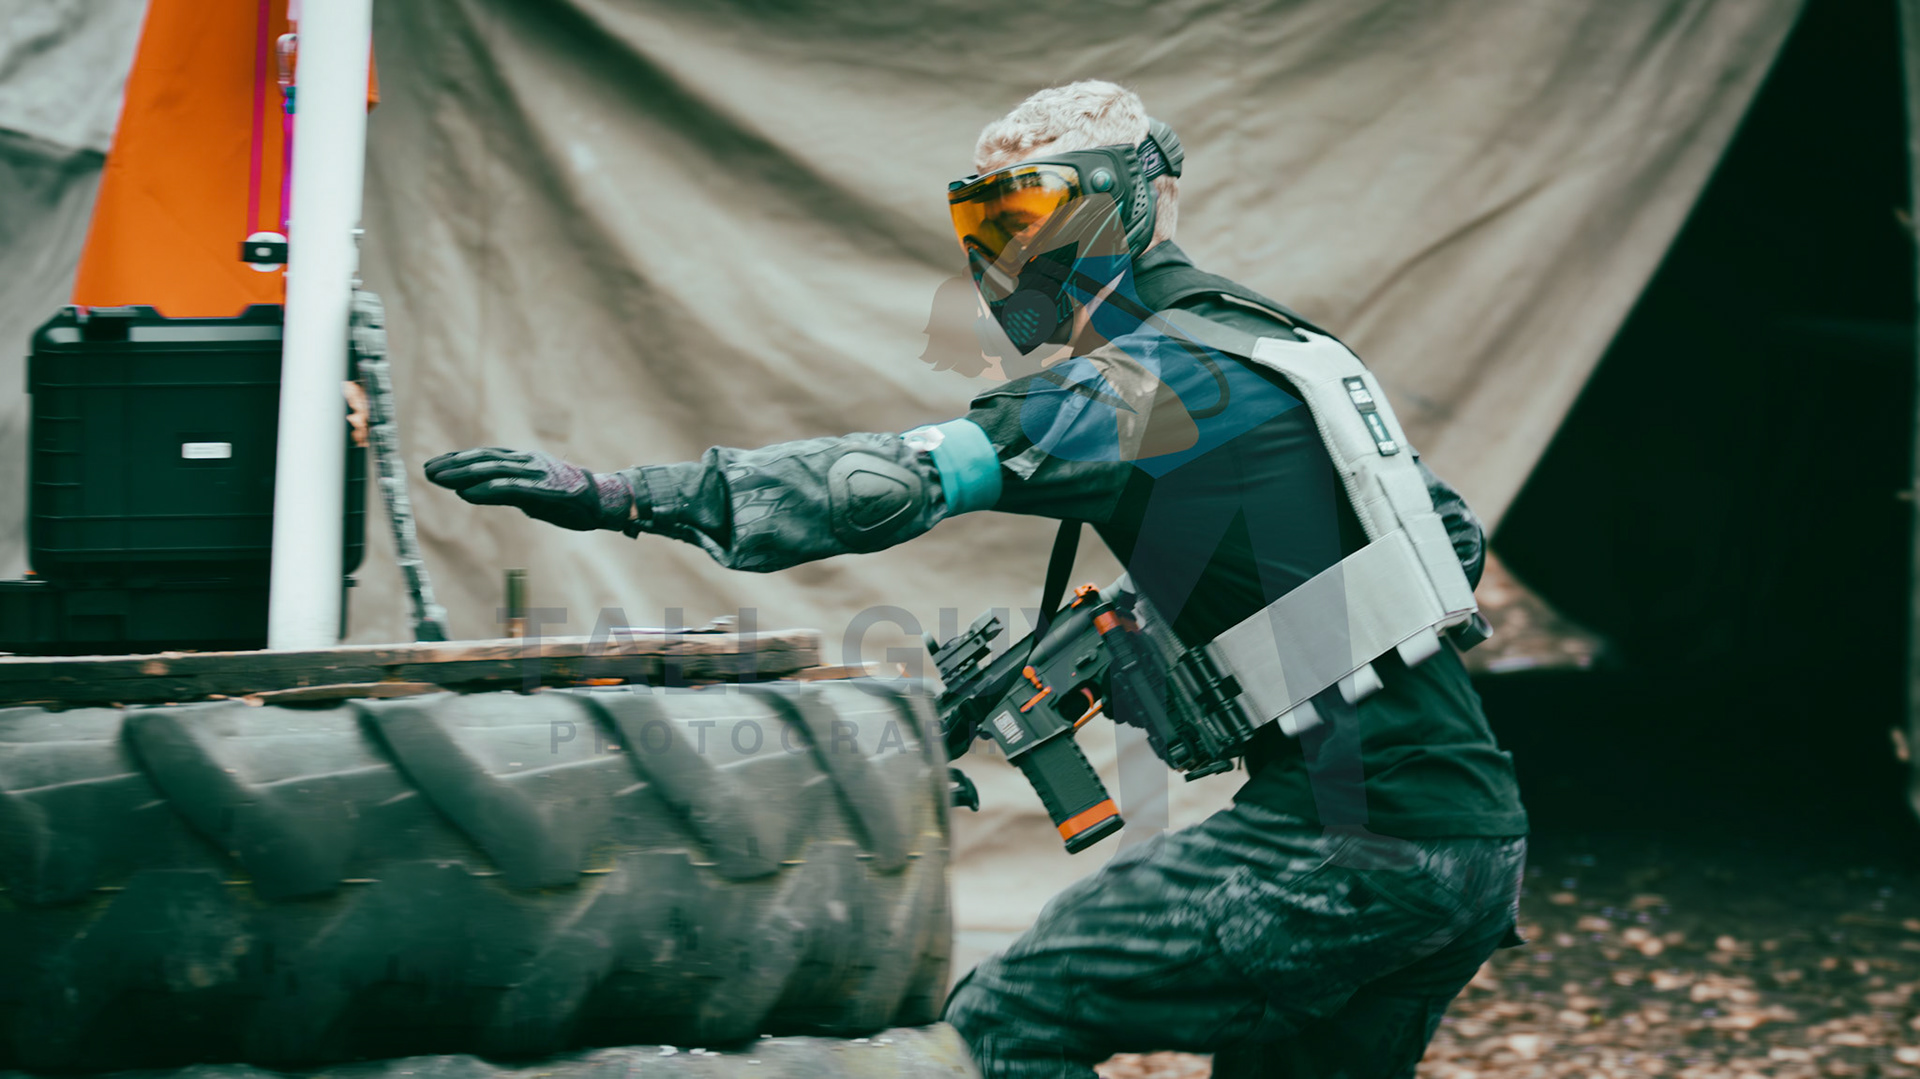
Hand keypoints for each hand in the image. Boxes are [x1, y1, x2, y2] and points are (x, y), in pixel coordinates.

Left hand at [424, 447, 637, 532]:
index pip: (486, 455)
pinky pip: (509, 489)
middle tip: (426, 470)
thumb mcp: (533, 494)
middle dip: (453, 464)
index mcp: (526, 461)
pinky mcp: (542, 490)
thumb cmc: (571, 500)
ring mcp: (535, 474)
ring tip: (438, 478)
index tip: (436, 462)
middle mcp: (527, 462)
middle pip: (483, 460)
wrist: (604, 501)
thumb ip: (507, 491)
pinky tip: (465, 494)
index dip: (459, 458)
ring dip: (462, 474)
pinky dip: (485, 490)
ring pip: (491, 470)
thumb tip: (478, 492)